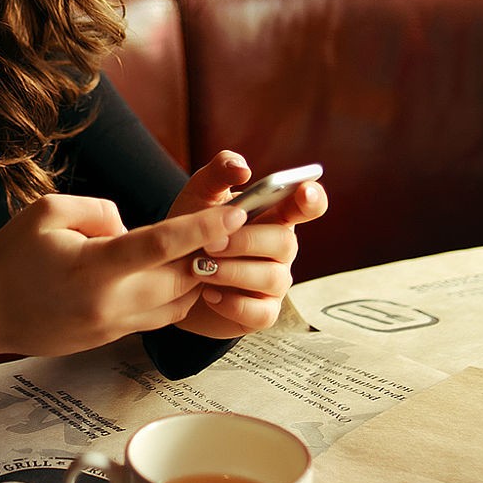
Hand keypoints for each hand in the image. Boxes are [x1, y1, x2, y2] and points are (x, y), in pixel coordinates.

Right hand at [0, 194, 246, 372]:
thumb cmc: (9, 258)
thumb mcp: (47, 212)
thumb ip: (99, 210)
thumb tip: (132, 227)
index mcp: (94, 269)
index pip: (161, 245)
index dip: (203, 228)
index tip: (236, 213)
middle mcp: (110, 303)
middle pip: (183, 278)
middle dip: (211, 252)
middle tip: (231, 224)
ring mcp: (113, 327)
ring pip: (179, 303)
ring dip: (196, 276)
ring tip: (203, 247)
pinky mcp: (112, 339)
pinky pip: (160, 316)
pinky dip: (175, 293)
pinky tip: (172, 272)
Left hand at [170, 152, 327, 339]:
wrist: (170, 277)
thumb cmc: (193, 230)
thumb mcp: (199, 196)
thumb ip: (219, 173)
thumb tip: (242, 169)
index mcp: (275, 215)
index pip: (308, 205)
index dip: (312, 198)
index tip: (304, 191)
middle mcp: (281, 248)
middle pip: (285, 242)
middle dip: (246, 241)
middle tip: (209, 243)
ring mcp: (274, 282)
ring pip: (272, 278)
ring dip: (232, 271)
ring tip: (199, 267)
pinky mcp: (261, 313)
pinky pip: (260, 312)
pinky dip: (232, 303)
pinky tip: (208, 294)